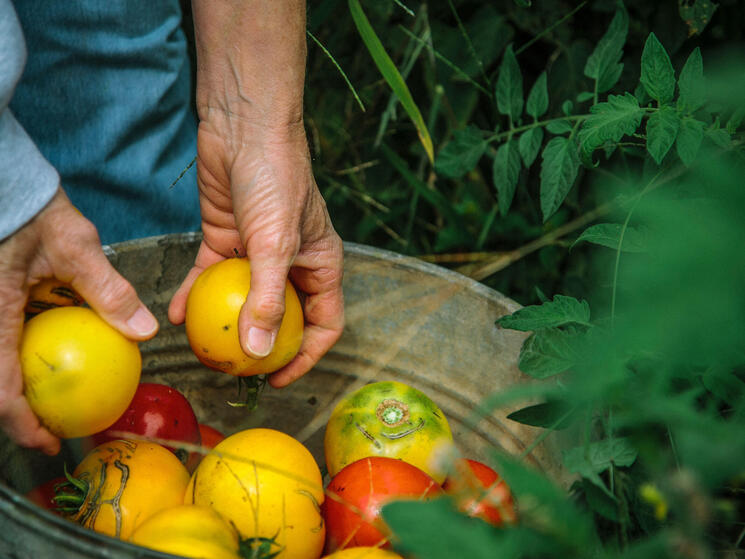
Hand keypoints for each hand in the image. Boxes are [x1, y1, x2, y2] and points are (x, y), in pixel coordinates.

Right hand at [0, 188, 158, 453]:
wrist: (4, 185)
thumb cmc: (33, 212)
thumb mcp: (76, 248)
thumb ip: (108, 291)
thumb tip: (146, 331)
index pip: (0, 387)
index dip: (22, 424)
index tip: (49, 442)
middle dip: (22, 415)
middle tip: (56, 431)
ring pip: (1, 363)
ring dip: (22, 389)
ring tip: (56, 404)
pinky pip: (7, 341)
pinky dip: (25, 357)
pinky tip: (55, 358)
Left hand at [168, 117, 344, 387]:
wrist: (243, 125)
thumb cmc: (276, 179)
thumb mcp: (276, 243)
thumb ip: (268, 299)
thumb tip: (260, 351)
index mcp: (319, 265)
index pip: (323, 323)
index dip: (306, 356)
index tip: (278, 378)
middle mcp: (291, 263)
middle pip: (280, 316)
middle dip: (259, 345)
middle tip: (233, 370)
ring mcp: (256, 252)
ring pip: (241, 299)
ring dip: (223, 324)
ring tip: (201, 349)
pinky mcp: (225, 237)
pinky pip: (210, 275)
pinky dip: (196, 293)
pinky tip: (177, 313)